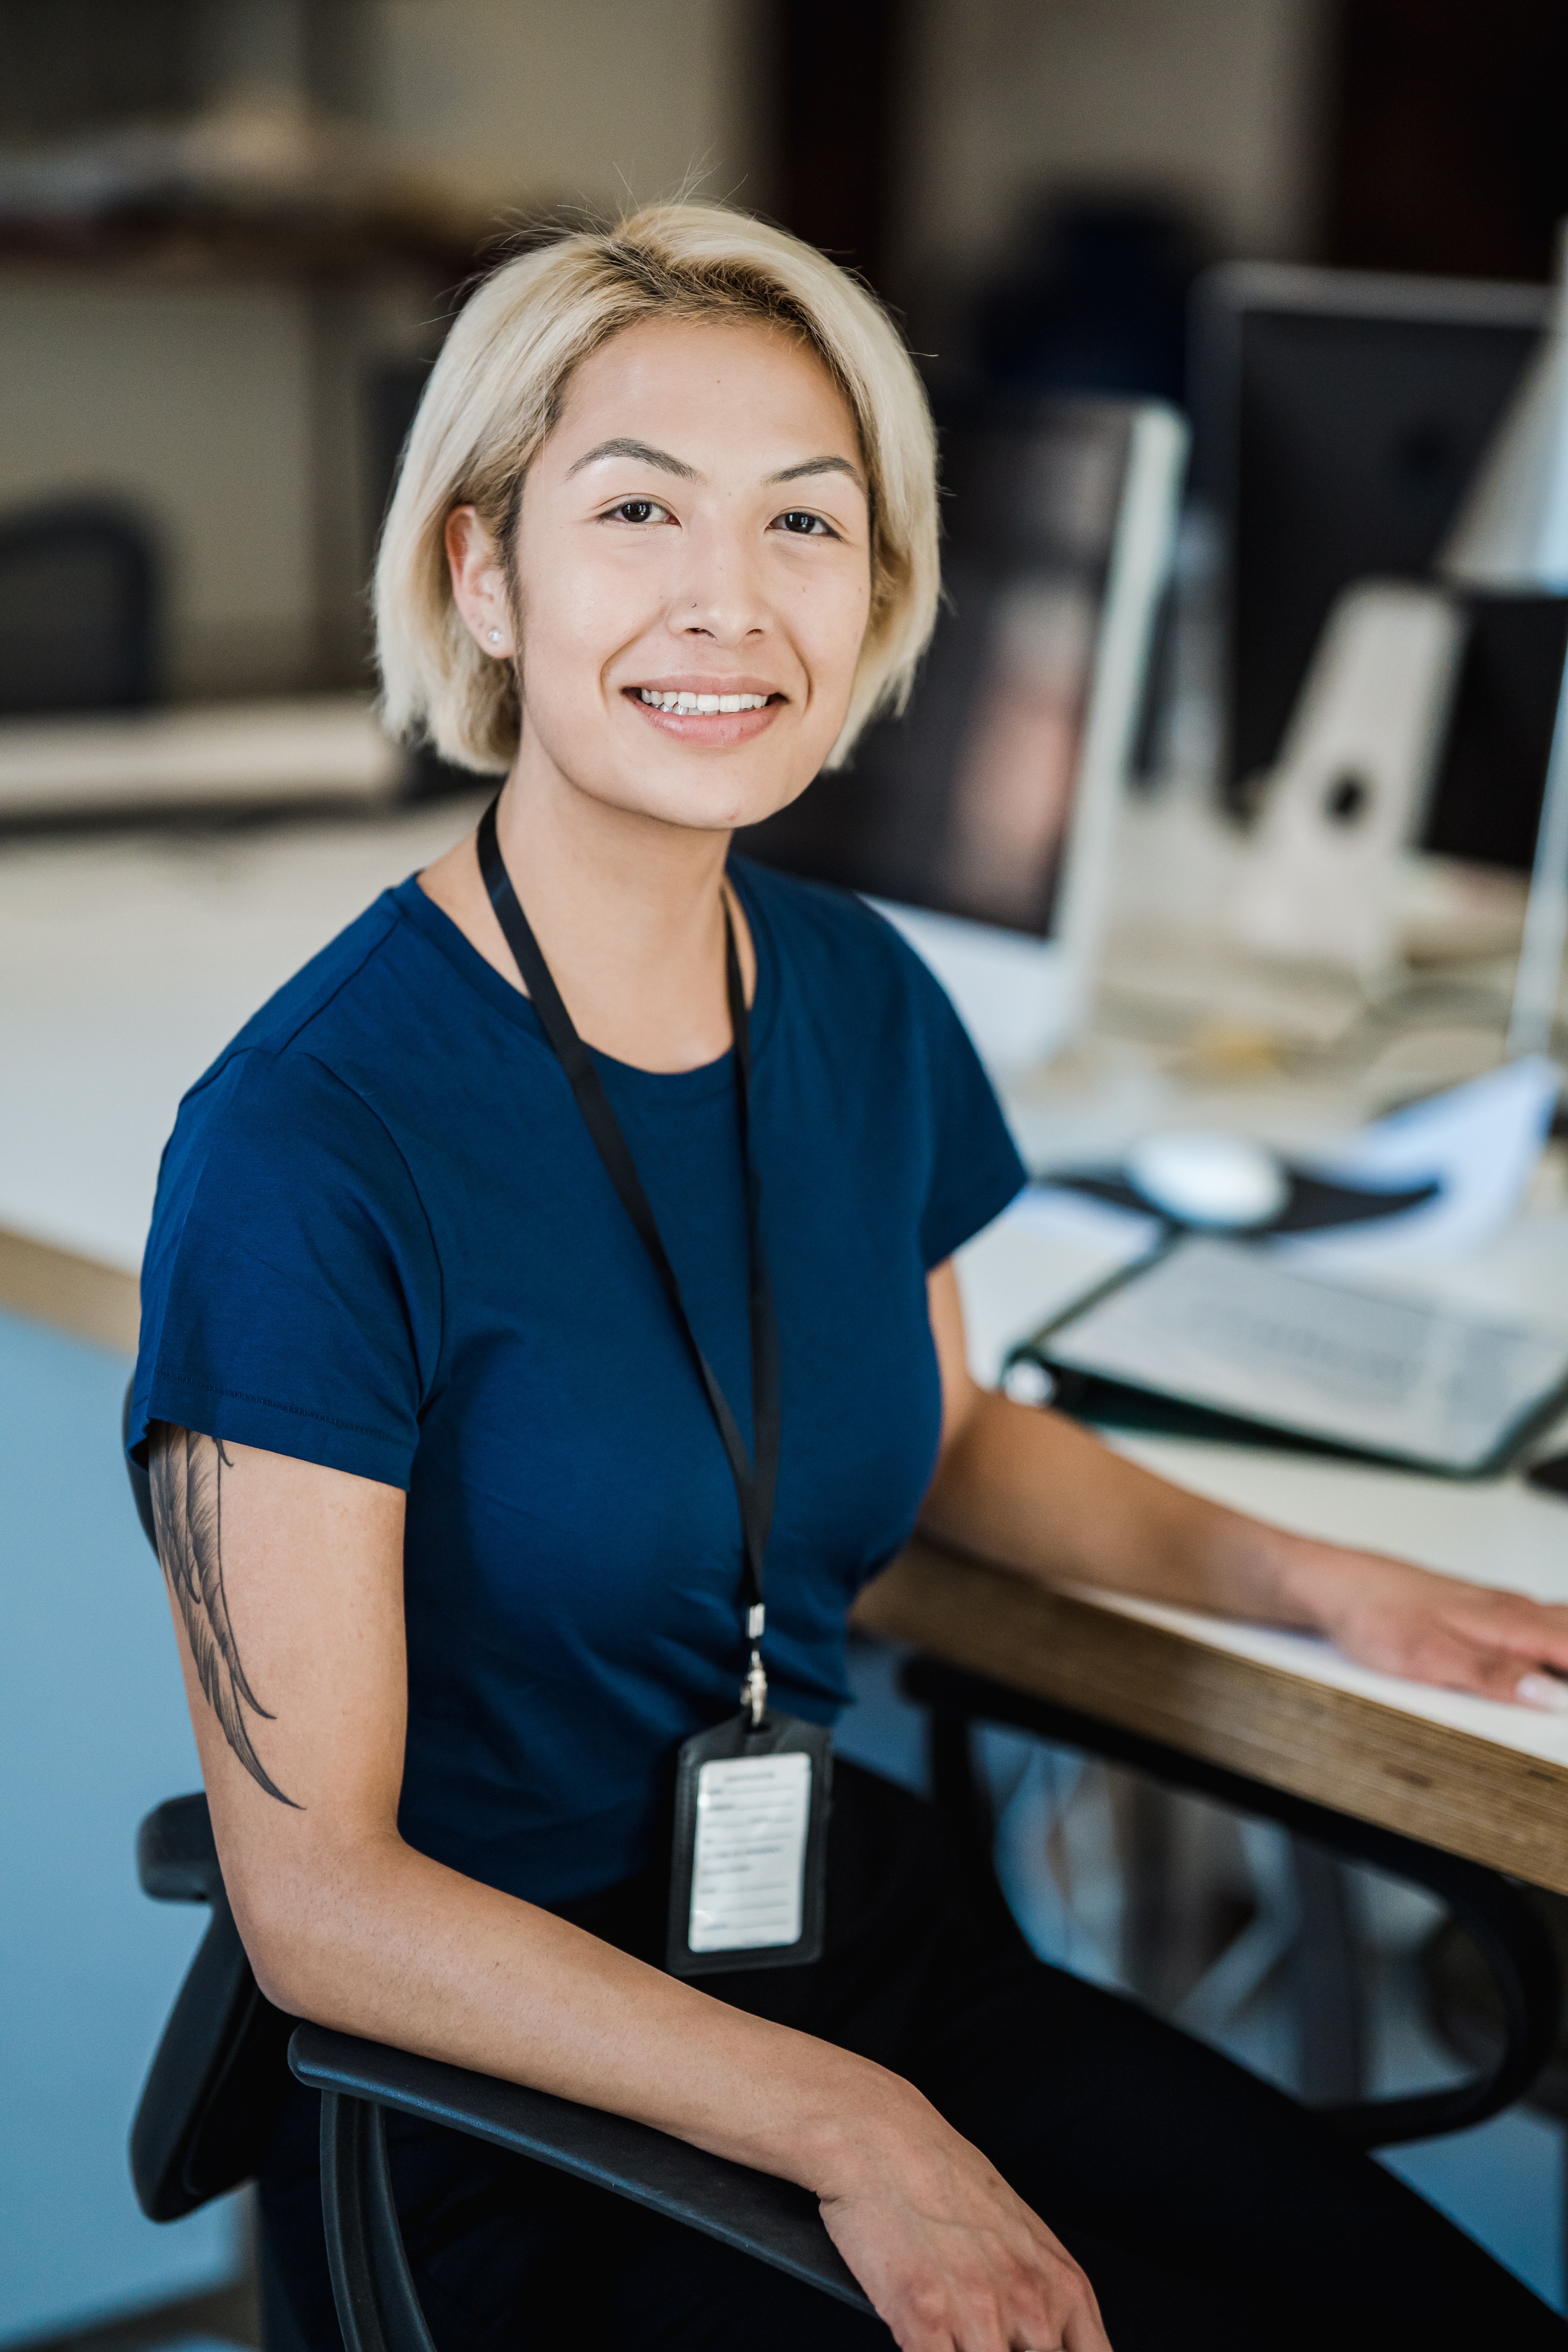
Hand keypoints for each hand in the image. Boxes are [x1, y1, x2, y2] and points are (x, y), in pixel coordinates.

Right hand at [816, 2080, 1109, 2351]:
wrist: (880, 2136)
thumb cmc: (945, 2178)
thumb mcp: (1022, 2237)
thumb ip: (1045, 2299)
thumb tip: (1047, 2343)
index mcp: (1063, 2286)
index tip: (1031, 2350)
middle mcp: (1031, 2303)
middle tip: (985, 2337)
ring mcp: (980, 2312)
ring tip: (952, 2335)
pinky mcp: (924, 2318)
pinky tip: (922, 2341)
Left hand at [1287, 1542, 1567, 1710]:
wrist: (1333, 1585)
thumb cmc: (1373, 1614)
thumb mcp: (1430, 1656)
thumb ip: (1491, 1673)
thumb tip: (1546, 1693)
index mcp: (1507, 1620)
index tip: (1567, 1710)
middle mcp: (1508, 1608)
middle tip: (1560, 1705)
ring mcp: (1494, 1606)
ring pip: (1555, 1625)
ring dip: (1561, 1652)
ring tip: (1555, 1689)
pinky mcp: (1477, 1610)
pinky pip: (1531, 1624)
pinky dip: (1547, 1642)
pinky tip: (1537, 1661)